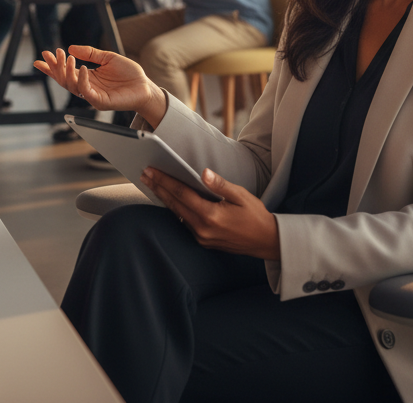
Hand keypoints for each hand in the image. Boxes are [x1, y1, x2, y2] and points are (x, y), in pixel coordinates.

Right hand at [34, 46, 164, 122]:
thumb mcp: (107, 57)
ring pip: (72, 86)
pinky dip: (82, 79)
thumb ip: (90, 53)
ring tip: (68, 58)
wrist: (145, 86)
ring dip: (66, 71)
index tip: (41, 58)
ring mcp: (92, 95)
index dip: (52, 67)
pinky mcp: (100, 102)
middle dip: (55, 67)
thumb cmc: (128, 73)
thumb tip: (71, 48)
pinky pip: (86, 92)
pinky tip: (82, 68)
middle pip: (64, 80)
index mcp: (87, 77)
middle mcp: (87, 87)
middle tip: (51, 54)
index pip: (65, 72)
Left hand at [141, 167, 279, 260]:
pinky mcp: (204, 242)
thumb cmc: (256, 216)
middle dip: (159, 188)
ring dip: (165, 198)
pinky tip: (170, 200)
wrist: (267, 242)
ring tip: (153, 184)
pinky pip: (185, 223)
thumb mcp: (241, 195)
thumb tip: (203, 172)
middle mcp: (202, 229)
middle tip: (145, 174)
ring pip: (178, 214)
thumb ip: (220, 185)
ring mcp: (202, 238)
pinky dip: (176, 209)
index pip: (182, 194)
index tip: (152, 170)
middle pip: (175, 204)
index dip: (165, 180)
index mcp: (211, 216)